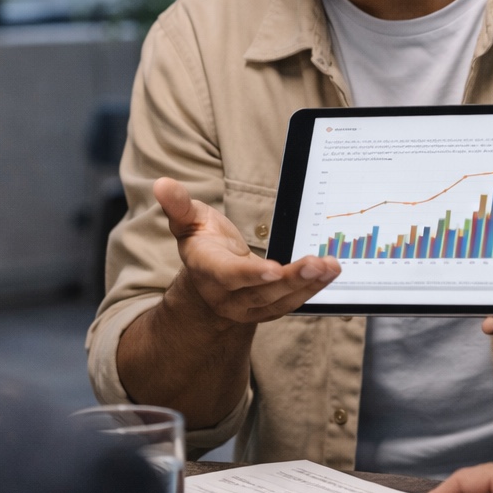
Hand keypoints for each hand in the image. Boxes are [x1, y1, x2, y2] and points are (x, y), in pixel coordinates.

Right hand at [154, 177, 341, 323]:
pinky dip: (314, 288)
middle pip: (262, 293)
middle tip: (317, 264)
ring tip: (331, 266)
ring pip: (281, 301)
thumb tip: (162, 183)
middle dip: (290, 279)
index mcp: (208, 271)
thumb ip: (178, 205)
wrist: (207, 282)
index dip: (251, 274)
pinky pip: (293, 302)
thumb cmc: (202, 244)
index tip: (273, 270)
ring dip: (308, 285)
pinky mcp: (269, 309)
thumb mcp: (188, 221)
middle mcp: (228, 296)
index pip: (229, 275)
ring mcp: (250, 307)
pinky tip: (331, 272)